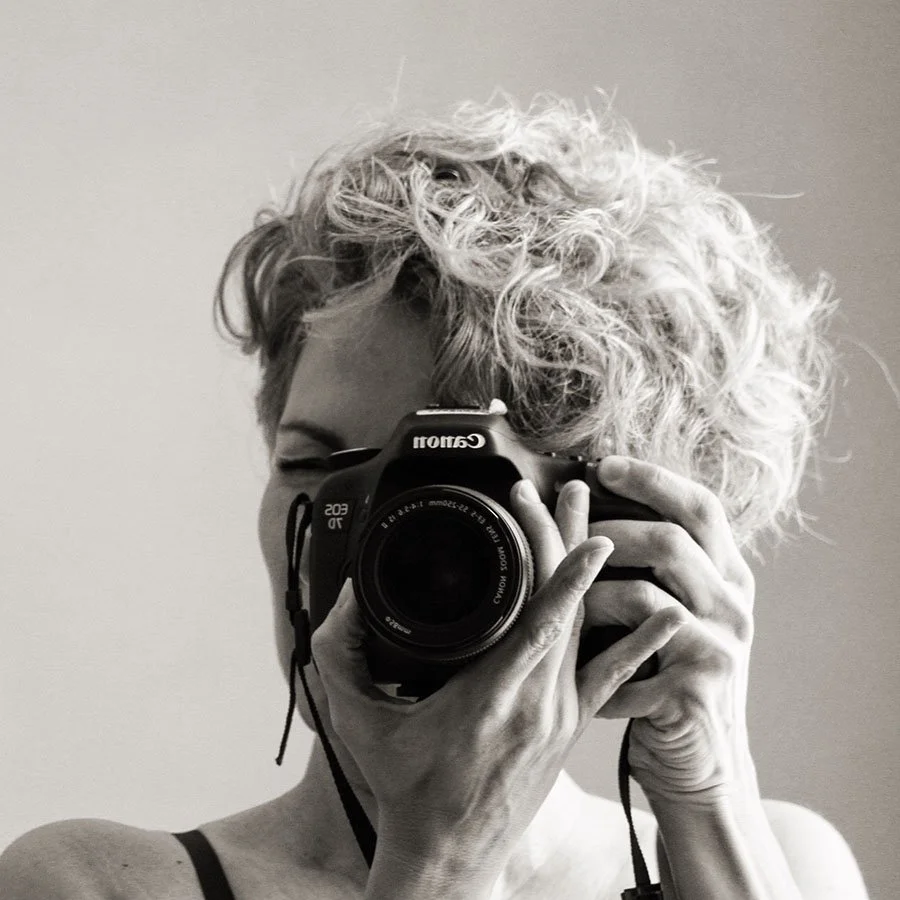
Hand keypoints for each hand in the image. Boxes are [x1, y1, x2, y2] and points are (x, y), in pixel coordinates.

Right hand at [310, 478, 683, 878]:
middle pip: (569, 610)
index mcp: (489, 696)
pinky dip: (637, 642)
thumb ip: (343, 652)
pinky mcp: (571, 730)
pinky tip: (668, 619)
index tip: (583, 527)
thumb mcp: (357, 718)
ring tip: (610, 529)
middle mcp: (536, 704)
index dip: (567, 573)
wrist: (448, 853)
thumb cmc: (406, 788)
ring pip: (591, 633)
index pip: (542, 623)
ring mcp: (560, 717)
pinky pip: (611, 677)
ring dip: (599, 578)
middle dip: (573, 542)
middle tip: (577, 492)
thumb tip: (347, 596)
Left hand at [588, 456, 756, 805]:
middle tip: (563, 527)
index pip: (700, 507)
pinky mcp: (696, 688)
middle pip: (671, 539)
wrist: (701, 765)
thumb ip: (656, 571)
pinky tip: (576, 661)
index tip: (603, 465)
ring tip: (563, 602)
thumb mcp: (676, 616)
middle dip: (607, 529)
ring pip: (643, 594)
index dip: (652, 479)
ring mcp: (720, 646)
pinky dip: (596, 655)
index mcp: (729, 577)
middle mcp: (733, 605)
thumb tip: (595, 514)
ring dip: (589, 594)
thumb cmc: (673, 680)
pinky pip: (630, 654)